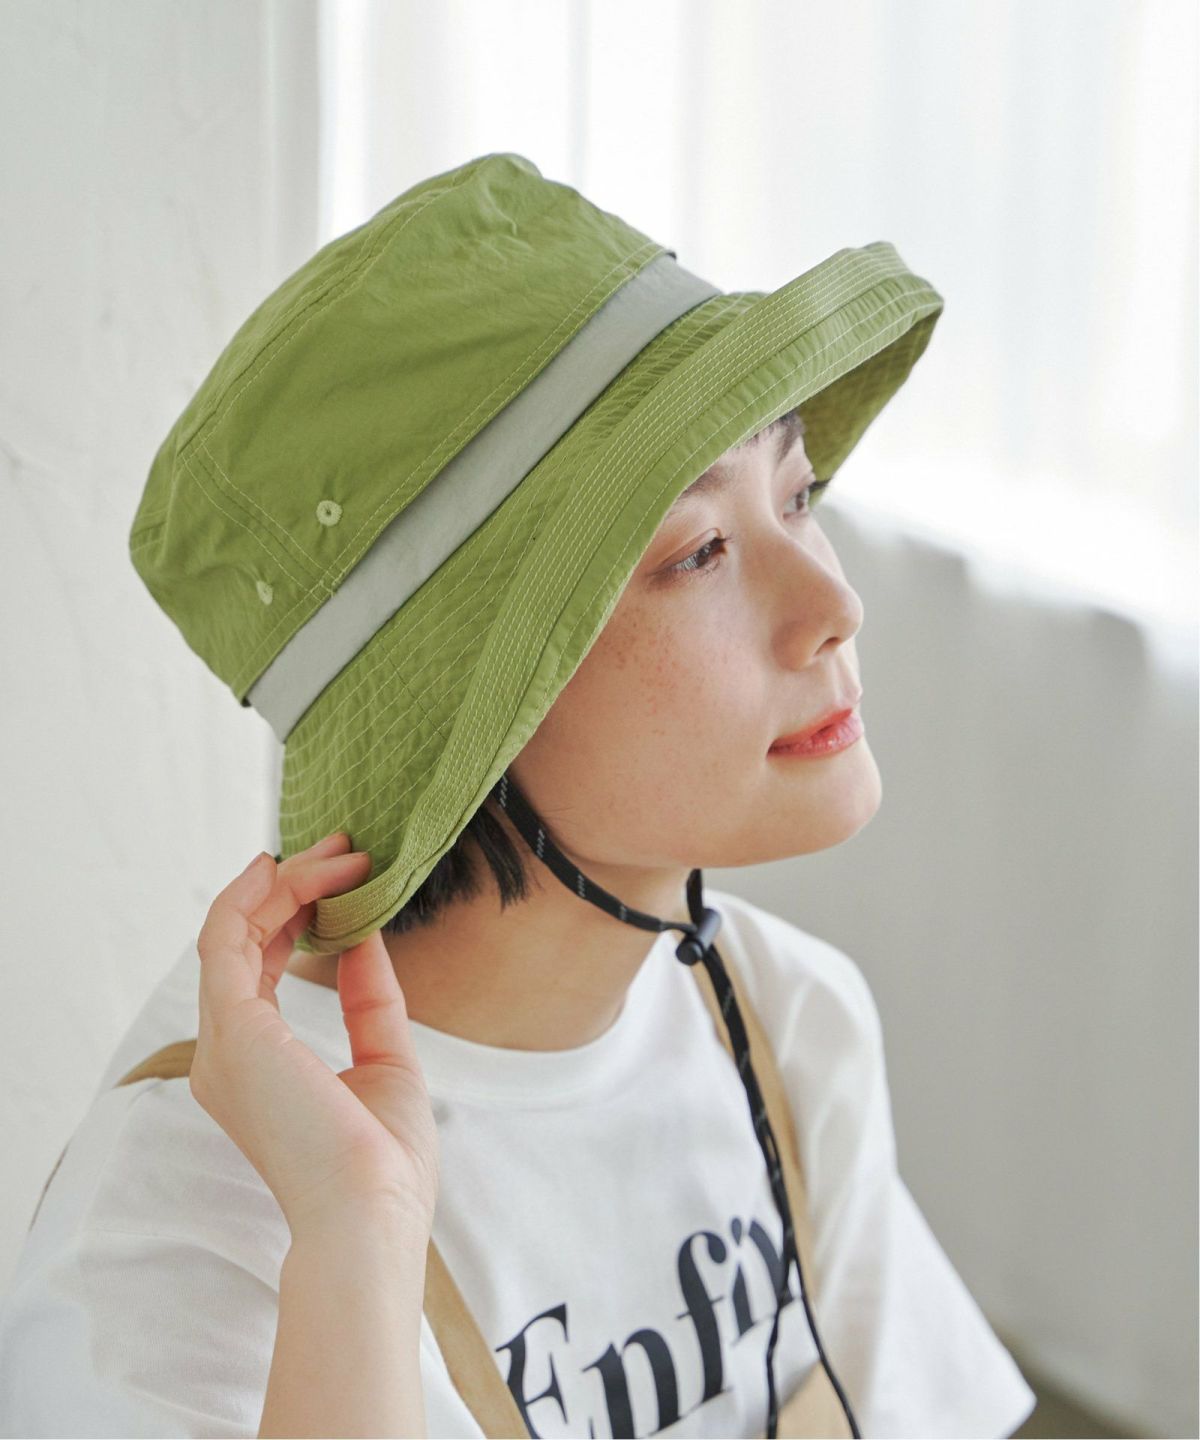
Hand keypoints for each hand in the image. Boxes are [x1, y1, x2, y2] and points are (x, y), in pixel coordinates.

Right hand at [190, 832, 438, 1236]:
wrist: (373, 1212)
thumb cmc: (382, 1162)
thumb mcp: (385, 1060)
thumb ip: (370, 999)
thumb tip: (365, 935)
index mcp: (256, 1066)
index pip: (261, 968)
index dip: (295, 914)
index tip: (341, 877)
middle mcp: (227, 1053)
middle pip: (244, 942)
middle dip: (290, 887)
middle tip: (342, 849)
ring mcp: (223, 1041)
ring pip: (234, 930)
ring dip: (285, 883)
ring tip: (337, 852)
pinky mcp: (233, 1027)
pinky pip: (228, 938)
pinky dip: (255, 896)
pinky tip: (289, 868)